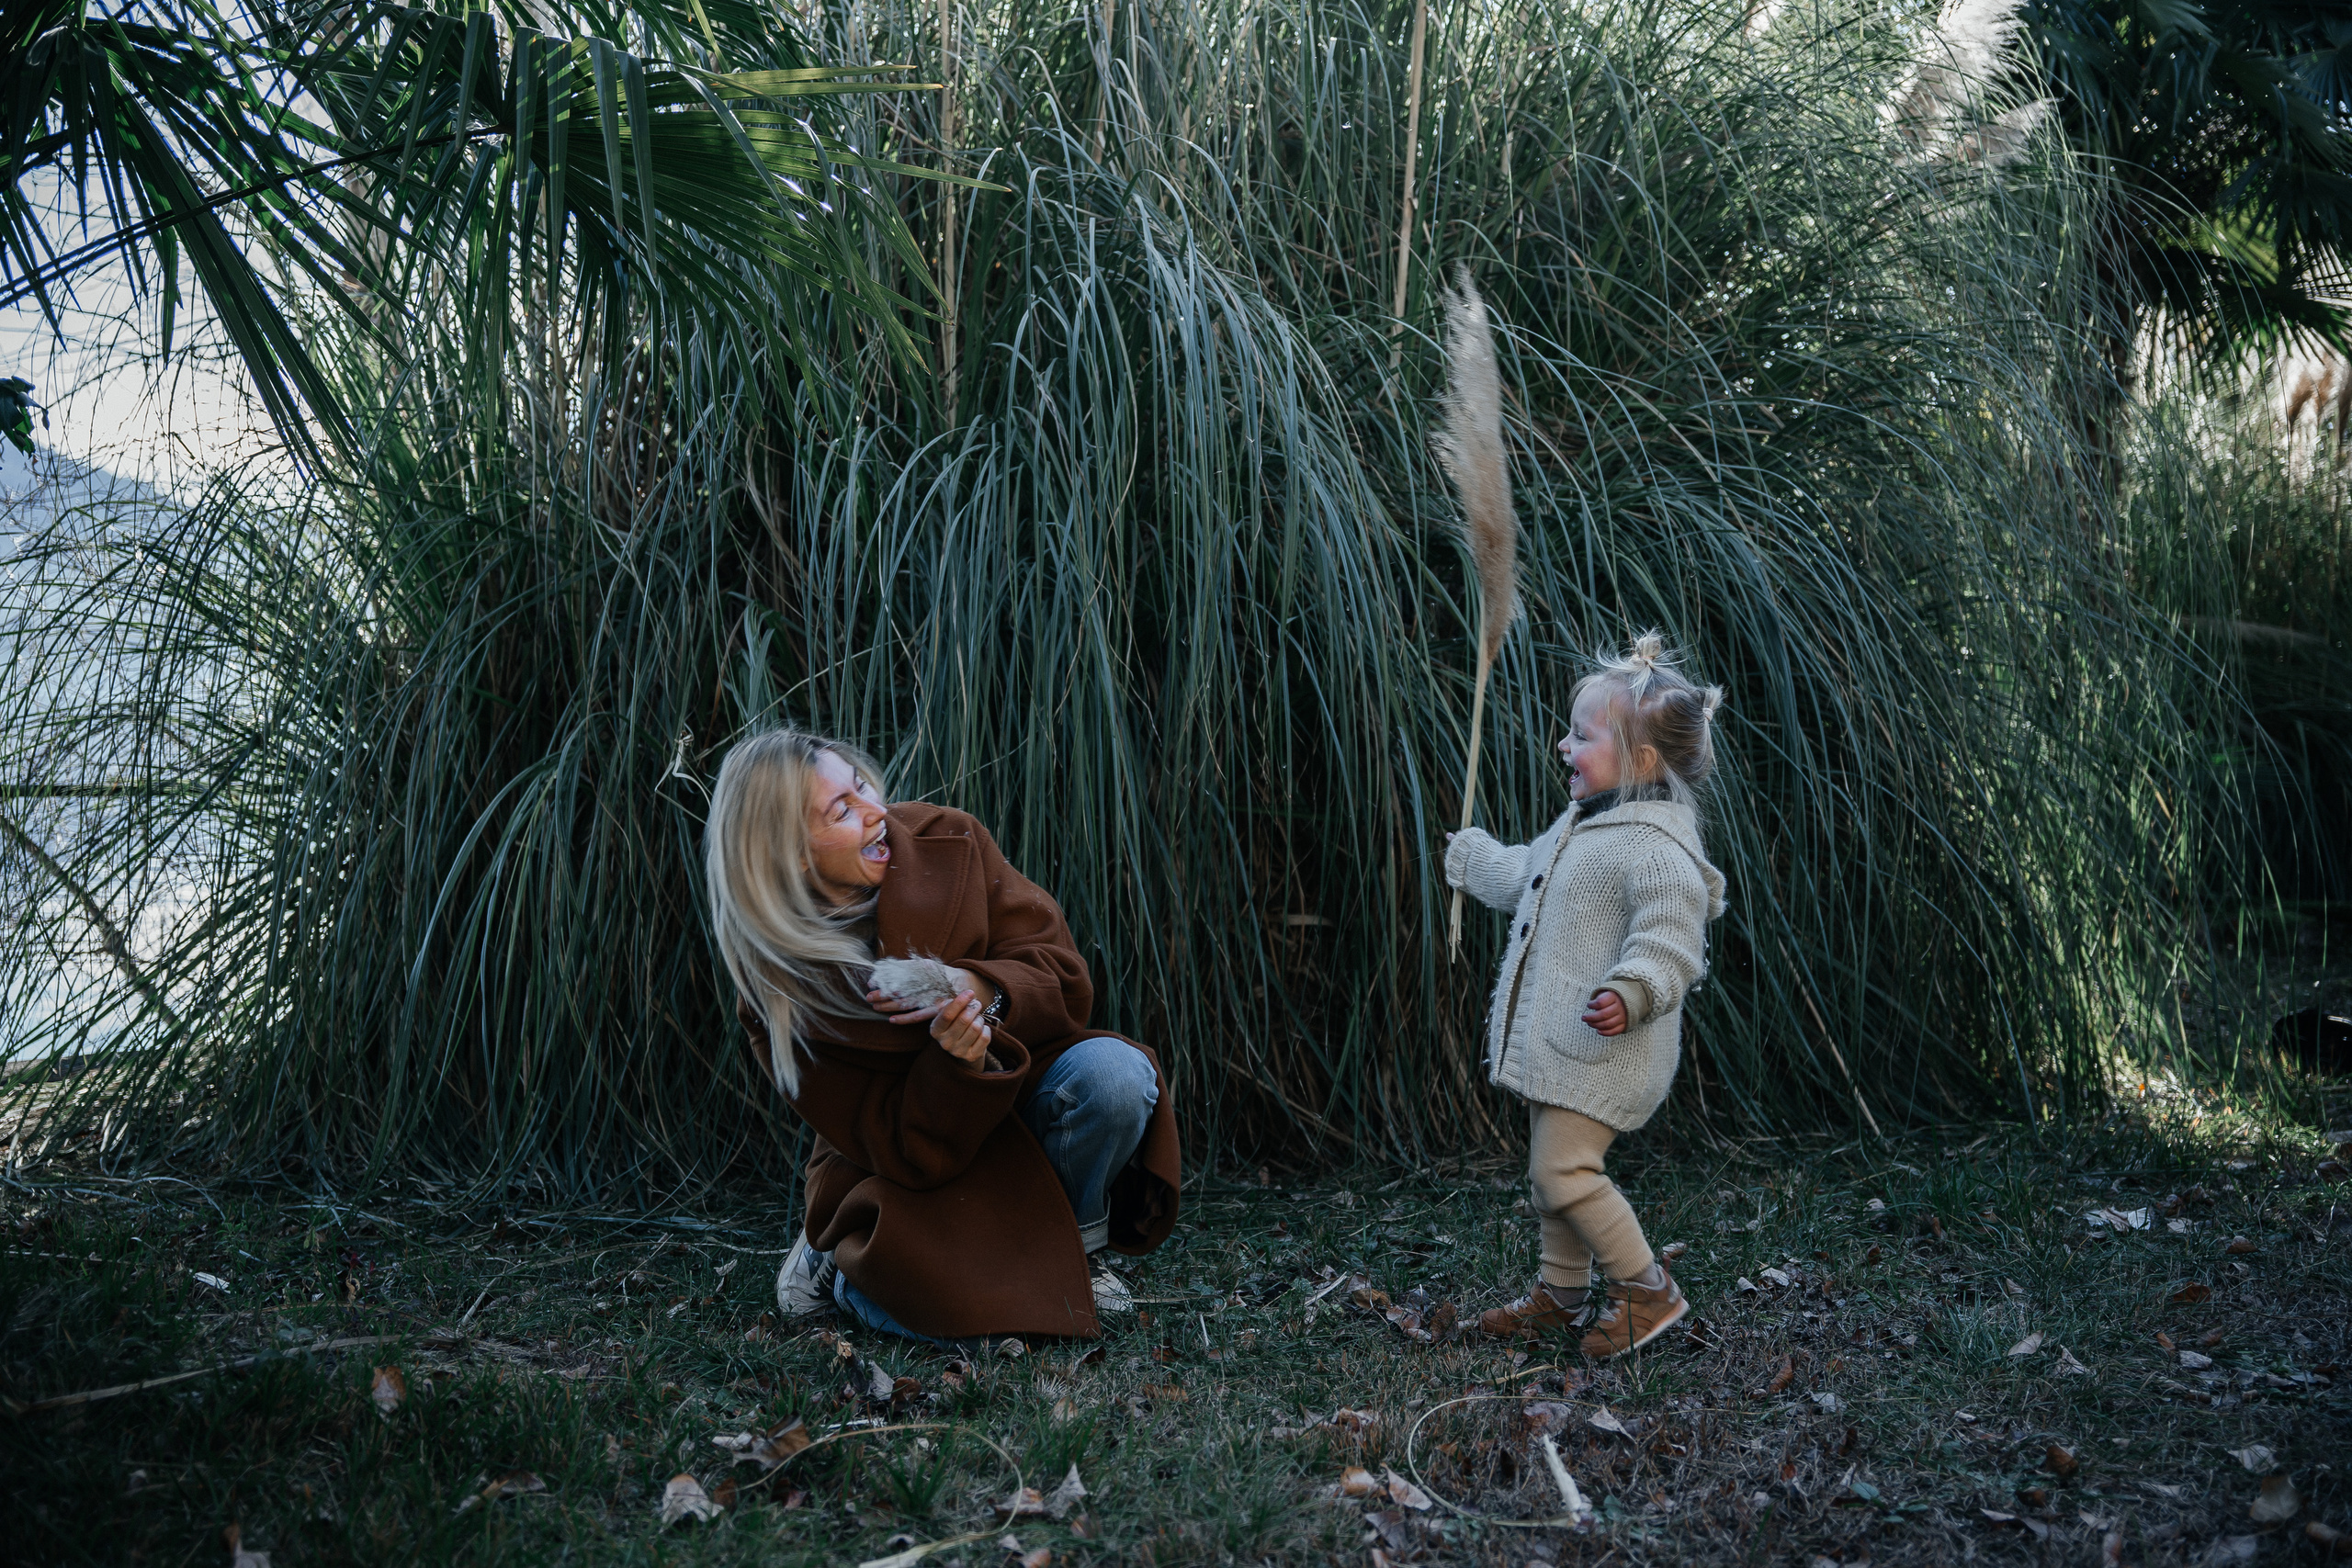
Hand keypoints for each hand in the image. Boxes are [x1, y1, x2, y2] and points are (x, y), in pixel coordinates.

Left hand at [869, 966, 998, 1025]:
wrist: (967, 986)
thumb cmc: (942, 976)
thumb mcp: (927, 966)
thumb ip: (908, 967)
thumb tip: (884, 968)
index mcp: (925, 970)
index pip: (899, 975)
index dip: (885, 980)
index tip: (871, 983)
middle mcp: (929, 983)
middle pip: (901, 989)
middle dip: (883, 994)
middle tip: (868, 997)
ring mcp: (934, 997)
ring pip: (907, 1003)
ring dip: (890, 1006)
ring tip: (876, 1007)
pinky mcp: (938, 1010)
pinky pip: (918, 1016)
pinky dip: (905, 1019)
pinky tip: (893, 1020)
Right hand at [929, 988, 993, 1066]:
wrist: (964, 1047)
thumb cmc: (956, 1025)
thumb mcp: (948, 1014)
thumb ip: (948, 1004)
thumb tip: (954, 999)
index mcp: (935, 1030)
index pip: (947, 1015)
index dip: (960, 1002)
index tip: (970, 992)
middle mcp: (944, 1043)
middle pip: (964, 1019)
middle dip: (973, 1008)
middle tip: (976, 1004)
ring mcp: (958, 1051)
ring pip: (976, 1027)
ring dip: (979, 1019)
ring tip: (977, 1019)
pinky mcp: (971, 1056)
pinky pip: (985, 1037)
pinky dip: (986, 1029)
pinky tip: (981, 1030)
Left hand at [1582, 988, 1627, 1036]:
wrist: (1626, 1000)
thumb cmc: (1610, 997)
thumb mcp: (1604, 993)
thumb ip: (1598, 999)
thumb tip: (1590, 1008)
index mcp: (1614, 996)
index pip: (1601, 1002)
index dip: (1592, 1005)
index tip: (1588, 1005)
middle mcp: (1620, 1007)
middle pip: (1604, 1014)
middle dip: (1591, 1017)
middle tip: (1584, 1018)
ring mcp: (1623, 1016)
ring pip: (1608, 1024)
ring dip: (1596, 1025)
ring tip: (1589, 1023)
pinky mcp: (1625, 1024)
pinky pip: (1615, 1031)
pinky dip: (1606, 1032)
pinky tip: (1598, 1031)